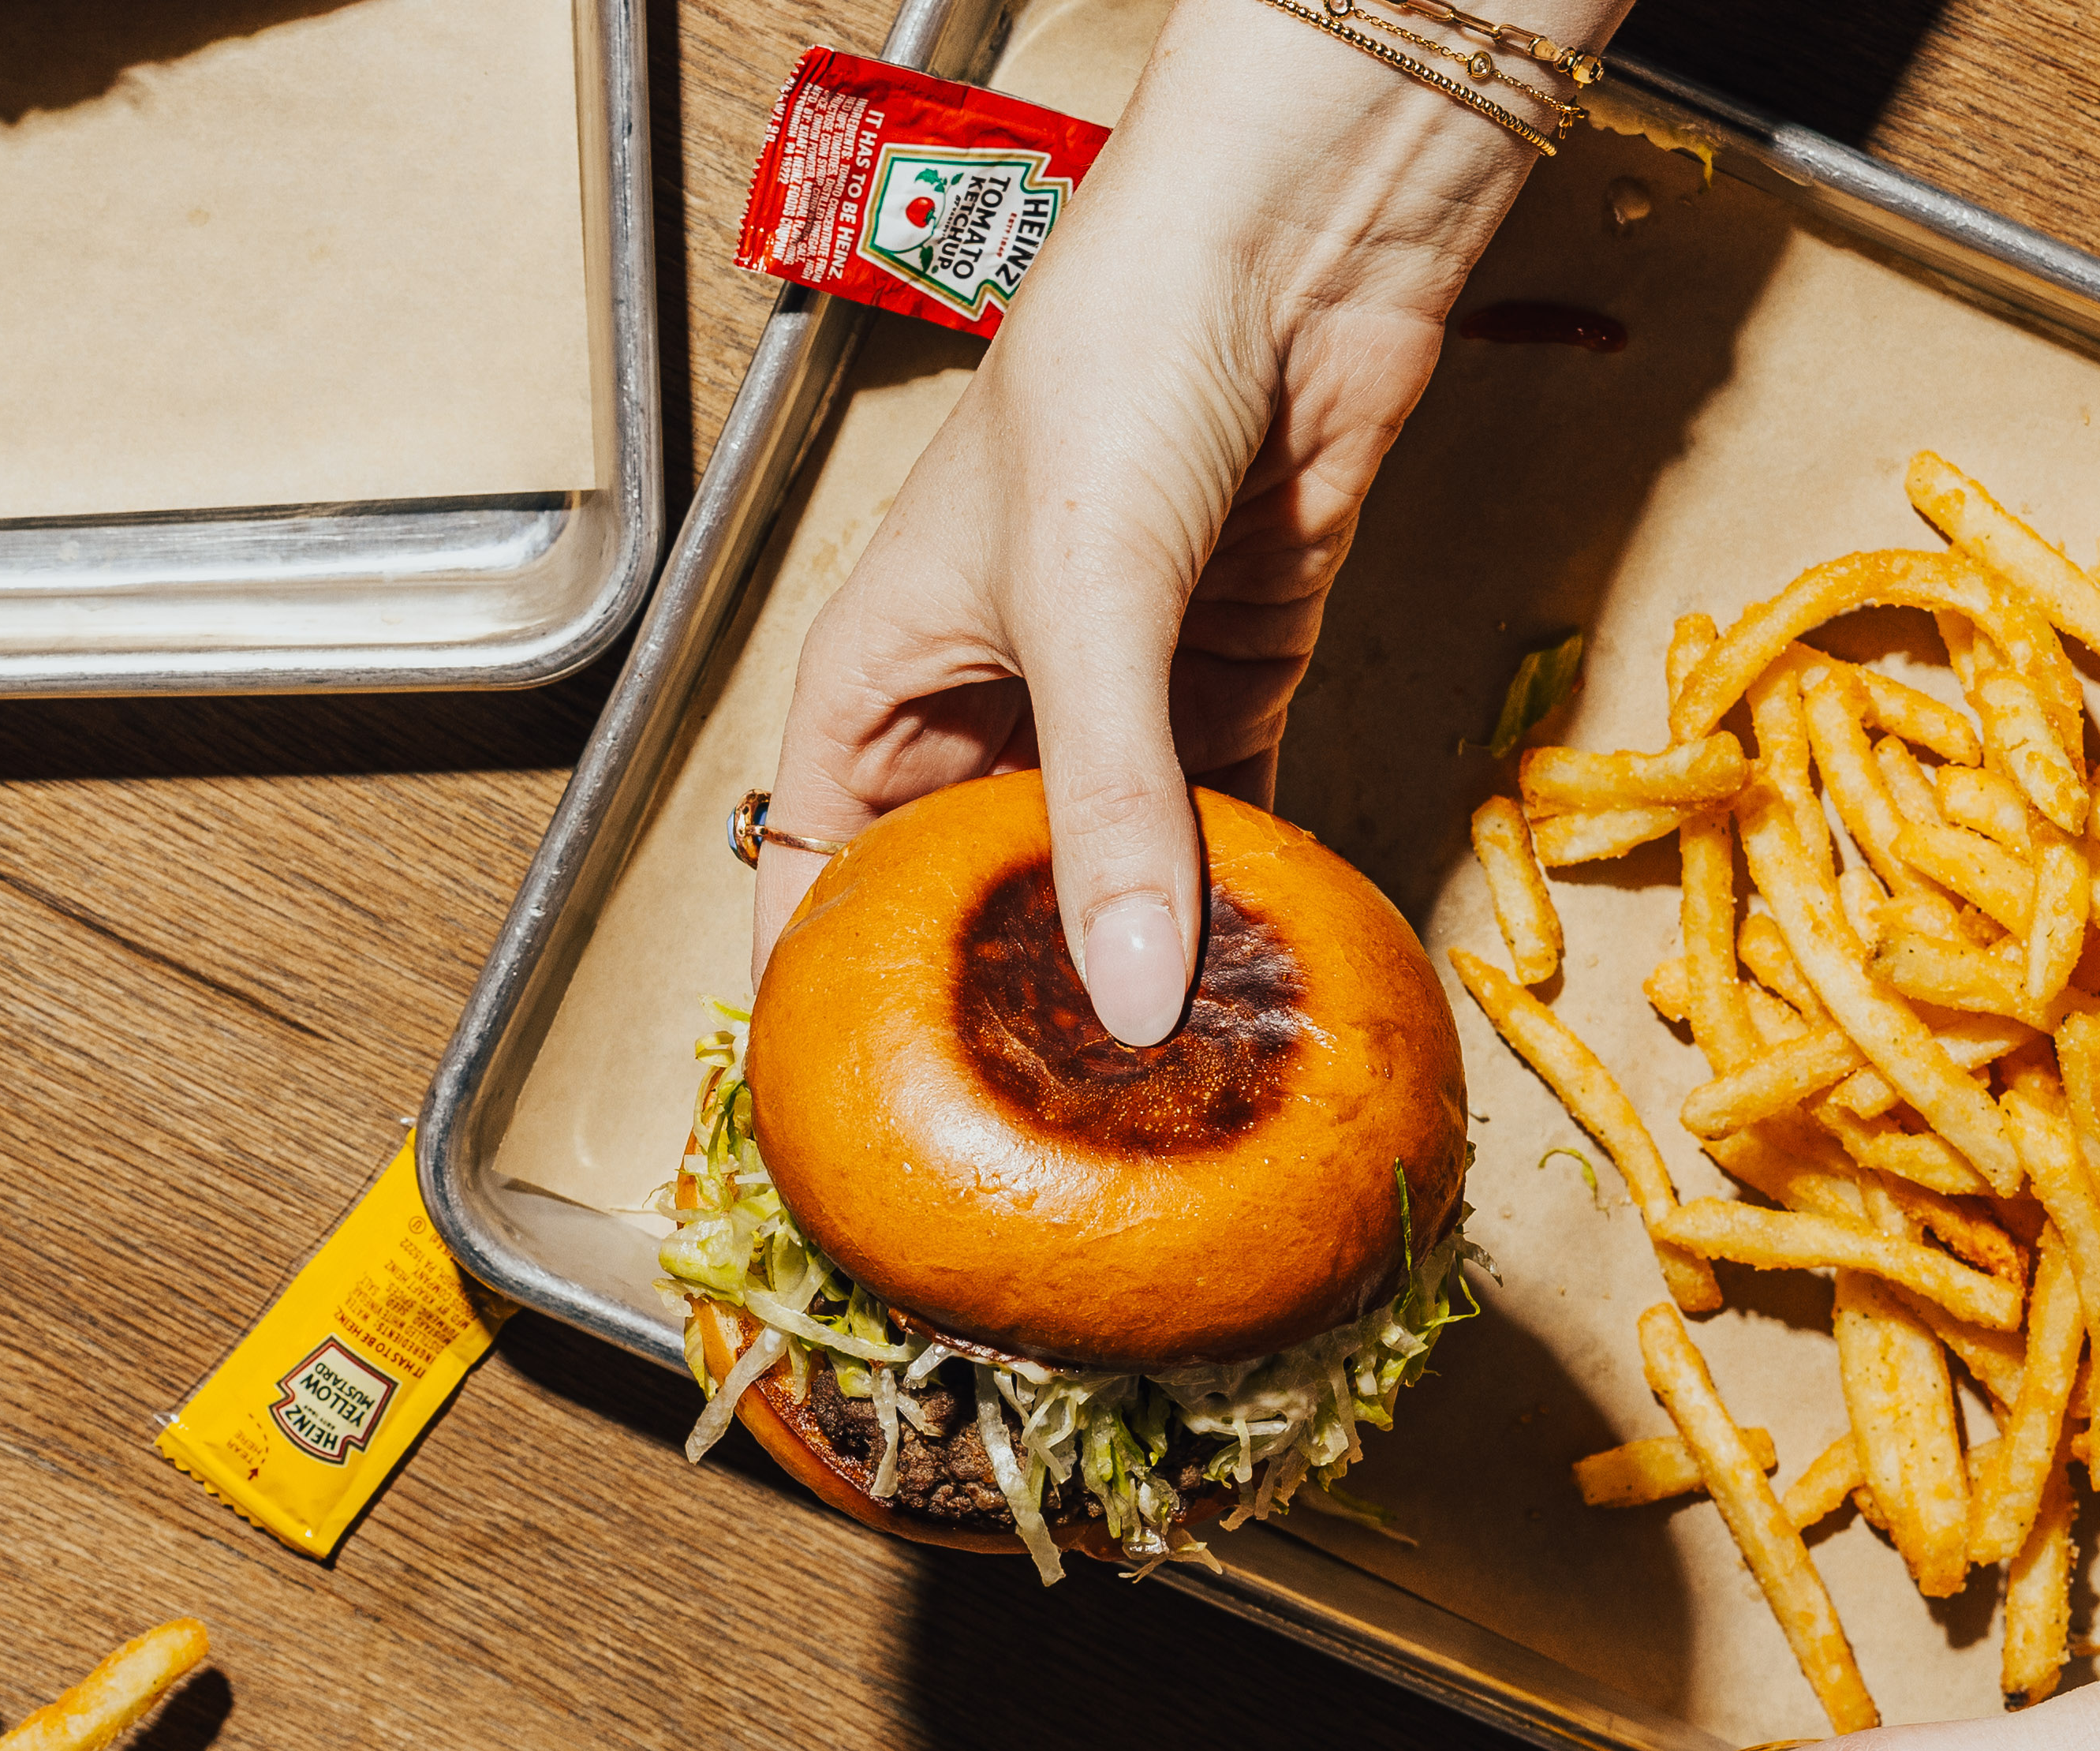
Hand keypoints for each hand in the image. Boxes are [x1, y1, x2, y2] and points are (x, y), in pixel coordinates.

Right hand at [753, 4, 1609, 1036]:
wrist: (1287, 250)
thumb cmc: (1118, 360)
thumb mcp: (1086, 605)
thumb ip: (1108, 807)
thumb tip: (1132, 993)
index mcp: (876, 684)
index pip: (812, 878)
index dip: (818, 1005)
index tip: (850, 1131)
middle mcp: (979, 709)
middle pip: (964, 904)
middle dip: (997, 1018)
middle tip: (1036, 1150)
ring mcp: (1109, 707)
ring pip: (1102, 881)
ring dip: (1135, 973)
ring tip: (1160, 1103)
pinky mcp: (1227, 691)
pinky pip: (1222, 833)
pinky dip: (1243, 906)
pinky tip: (1264, 993)